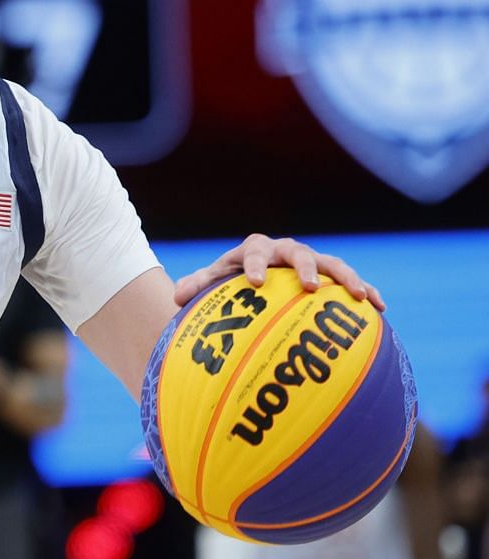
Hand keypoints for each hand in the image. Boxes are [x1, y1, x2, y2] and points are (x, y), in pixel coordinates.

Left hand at [171, 233, 385, 309]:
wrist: (252, 282)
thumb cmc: (229, 285)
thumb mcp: (210, 285)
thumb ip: (196, 286)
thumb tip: (177, 296)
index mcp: (255, 250)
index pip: (254, 251)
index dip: (255, 264)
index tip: (255, 282)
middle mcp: (286, 252)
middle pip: (299, 253)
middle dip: (305, 267)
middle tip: (309, 287)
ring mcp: (311, 263)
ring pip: (332, 264)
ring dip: (346, 278)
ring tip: (360, 296)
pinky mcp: (330, 278)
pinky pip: (350, 283)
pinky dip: (366, 291)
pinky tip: (381, 308)